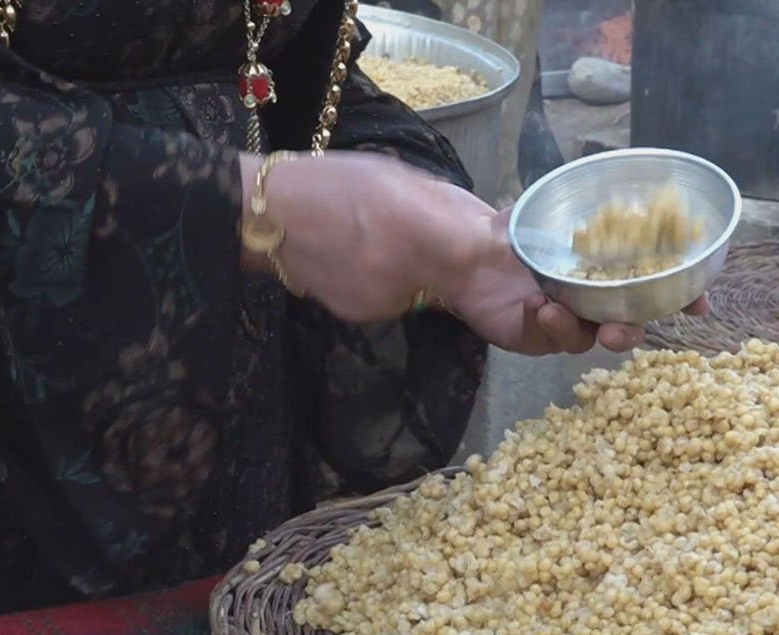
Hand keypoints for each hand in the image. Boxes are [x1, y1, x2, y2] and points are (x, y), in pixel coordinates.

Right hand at [240, 150, 487, 322]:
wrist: (267, 216)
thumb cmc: (334, 184)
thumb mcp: (400, 177)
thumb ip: (451, 204)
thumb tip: (494, 226)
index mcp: (415, 222)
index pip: (482, 252)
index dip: (502, 256)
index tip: (510, 253)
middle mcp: (402, 267)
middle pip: (462, 281)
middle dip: (472, 273)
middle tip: (455, 252)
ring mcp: (382, 297)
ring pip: (430, 292)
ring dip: (429, 275)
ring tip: (393, 244)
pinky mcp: (363, 314)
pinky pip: (398, 301)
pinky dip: (395, 284)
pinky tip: (370, 261)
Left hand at [437, 210, 709, 355]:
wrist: (462, 245)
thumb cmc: (513, 225)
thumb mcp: (554, 205)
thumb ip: (592, 204)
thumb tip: (644, 189)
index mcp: (606, 271)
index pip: (652, 287)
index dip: (680, 297)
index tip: (699, 304)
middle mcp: (591, 299)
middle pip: (627, 324)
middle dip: (630, 330)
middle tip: (619, 329)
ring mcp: (564, 321)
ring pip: (587, 339)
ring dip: (577, 328)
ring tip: (556, 310)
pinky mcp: (535, 337)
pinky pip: (549, 340)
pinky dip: (545, 324)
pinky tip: (534, 304)